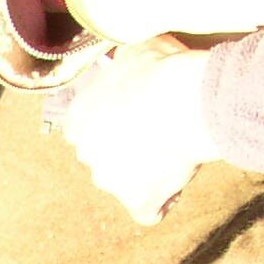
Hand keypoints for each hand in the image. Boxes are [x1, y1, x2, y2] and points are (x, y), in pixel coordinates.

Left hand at [61, 36, 219, 224]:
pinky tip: (175, 191)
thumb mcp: (135, 52)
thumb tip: (127, 59)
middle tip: (157, 135)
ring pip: (123, 184)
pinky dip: (160, 204)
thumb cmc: (160, 71)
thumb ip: (123, 64)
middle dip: (125, 151)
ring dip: (142, 177)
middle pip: (103, 158)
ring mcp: (110, 181)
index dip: (111, 124)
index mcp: (78, 118)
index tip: (133, 116)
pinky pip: (148, 212)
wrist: (185, 101)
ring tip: (174, 157)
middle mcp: (86, 153)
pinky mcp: (138, 202)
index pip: (85, 129)